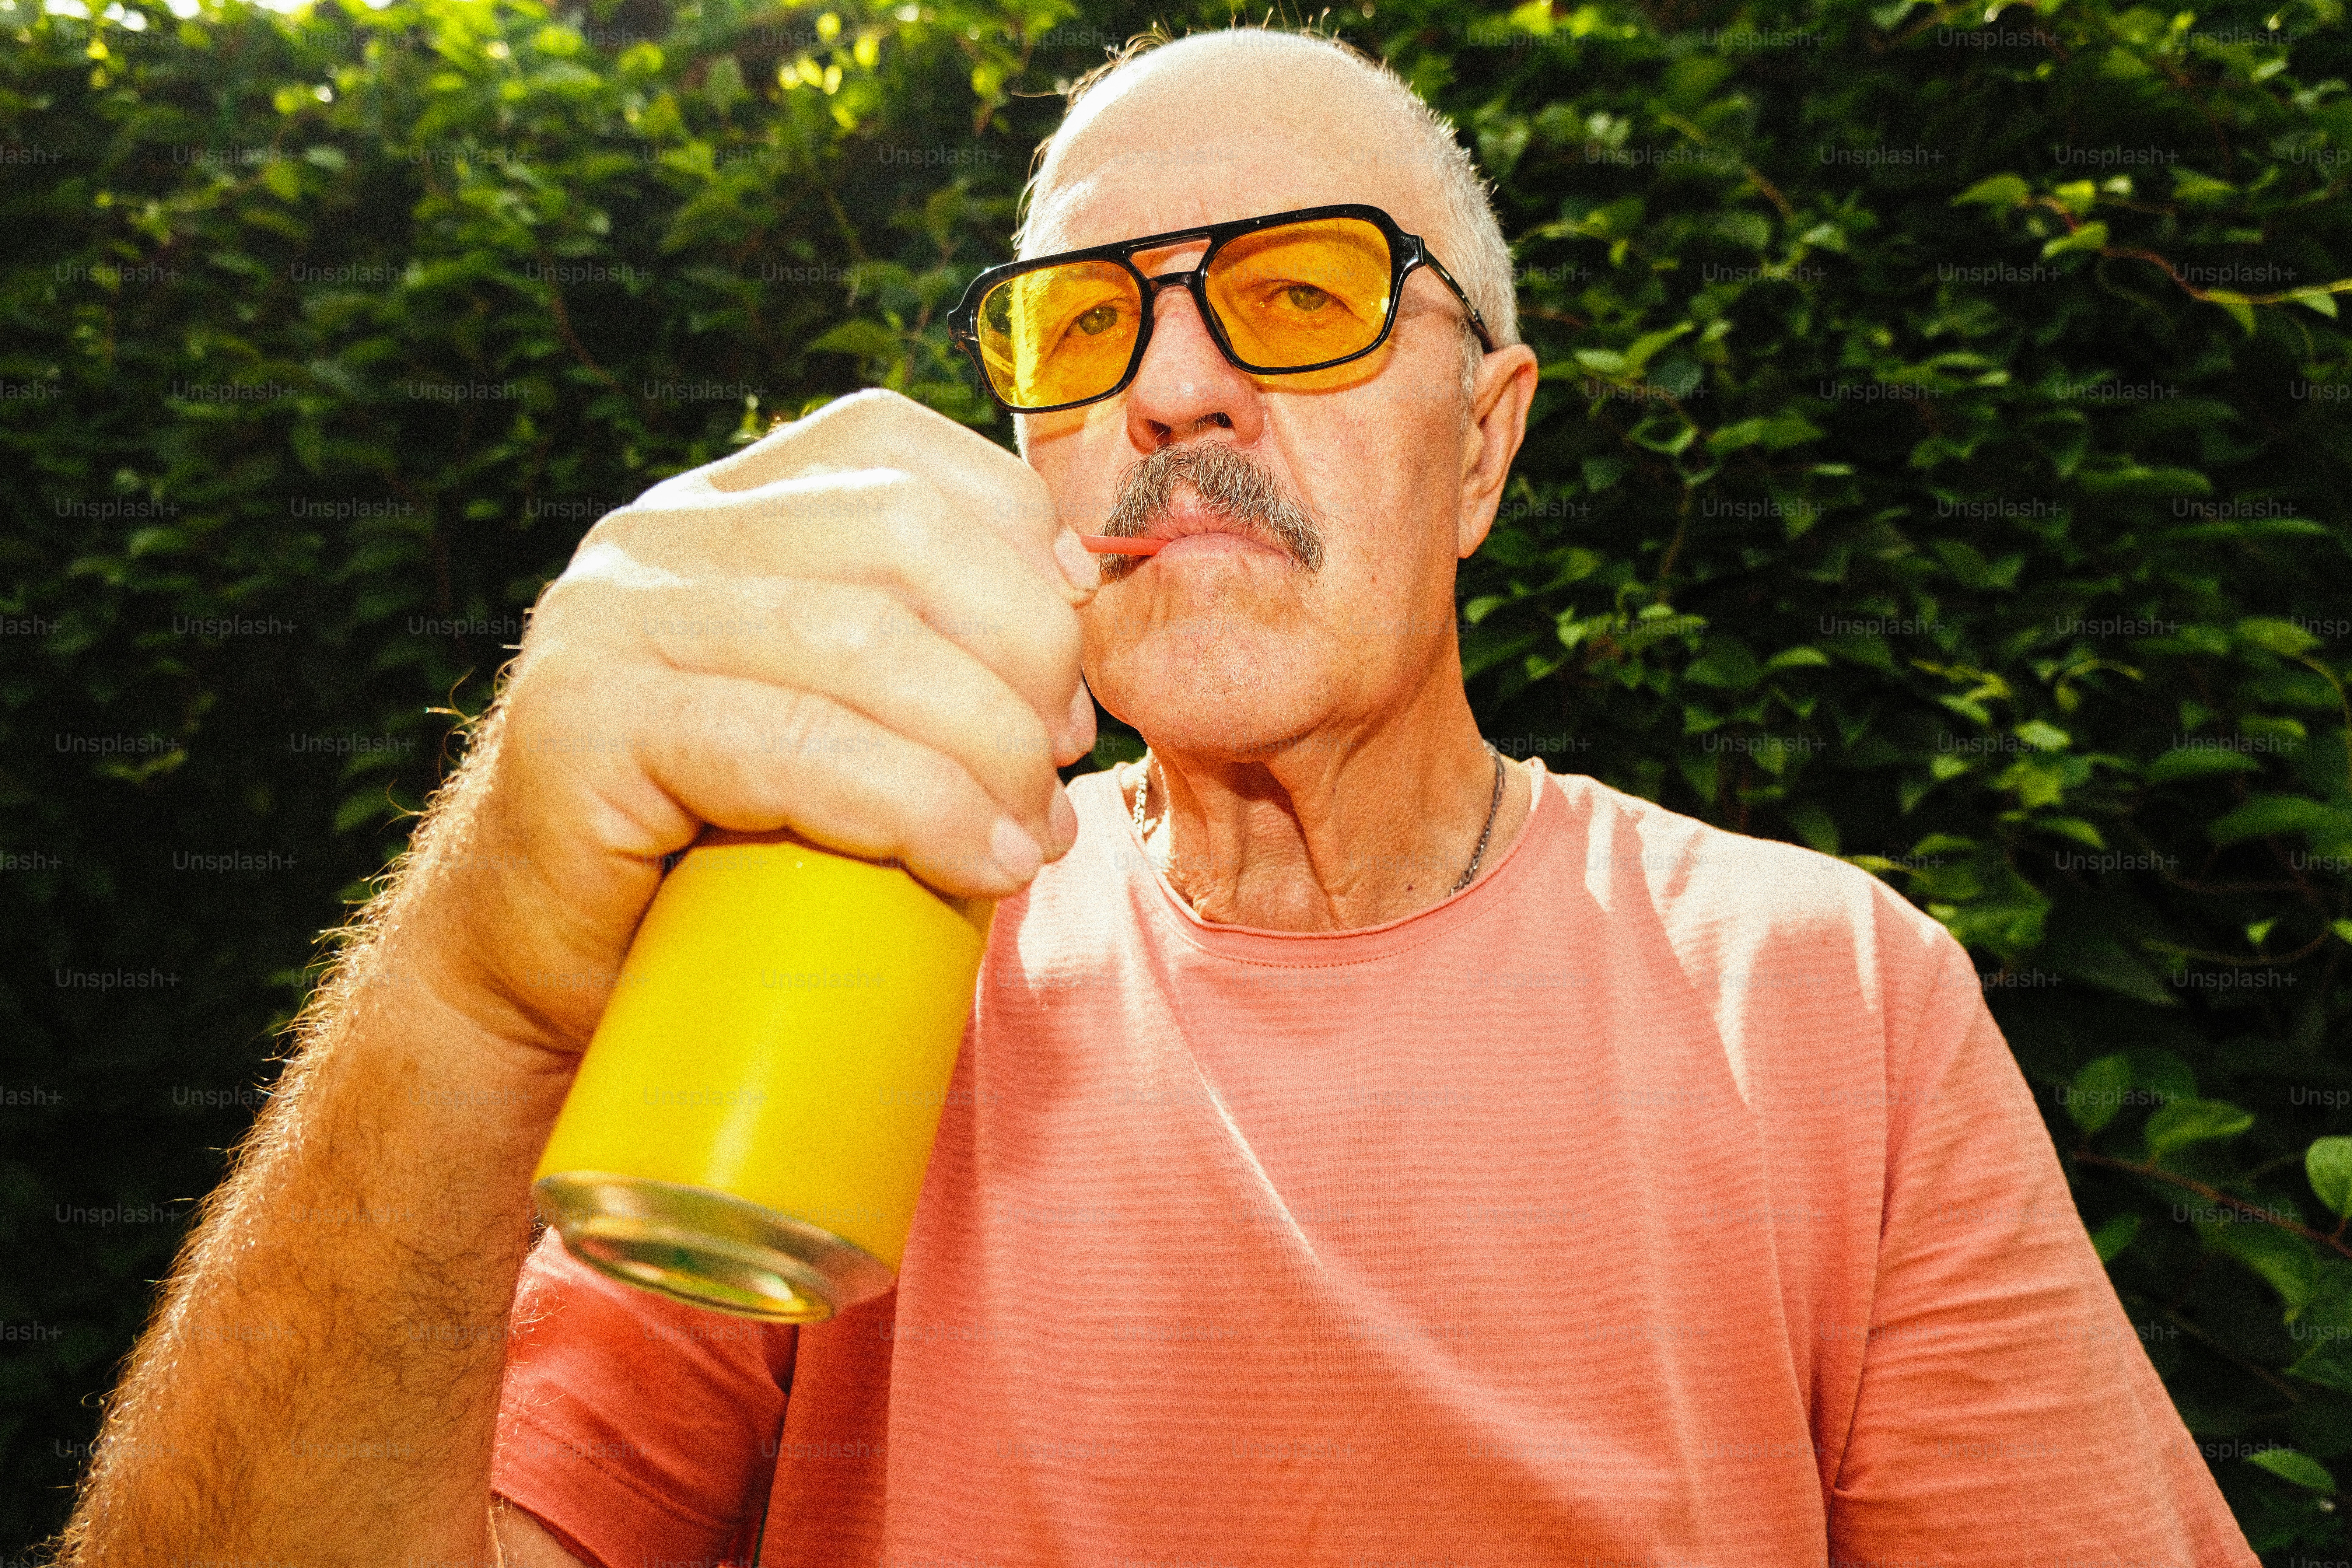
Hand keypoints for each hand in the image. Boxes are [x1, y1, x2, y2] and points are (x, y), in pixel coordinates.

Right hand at [412, 389, 1099, 1053]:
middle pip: (902, 534)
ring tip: (1032, 835)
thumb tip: (1077, 612)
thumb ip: (918, 644)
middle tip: (1058, 759)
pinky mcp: (584, 726)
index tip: (1075, 649)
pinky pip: (794, 747)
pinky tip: (980, 865)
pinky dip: (917, 809)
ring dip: (986, 746)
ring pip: (862, 643)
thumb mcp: (833, 713)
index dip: (1019, 535)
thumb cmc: (720, 848)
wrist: (546, 965)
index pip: (900, 449)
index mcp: (724, 508)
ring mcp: (609, 622)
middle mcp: (658, 536)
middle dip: (1023, 647)